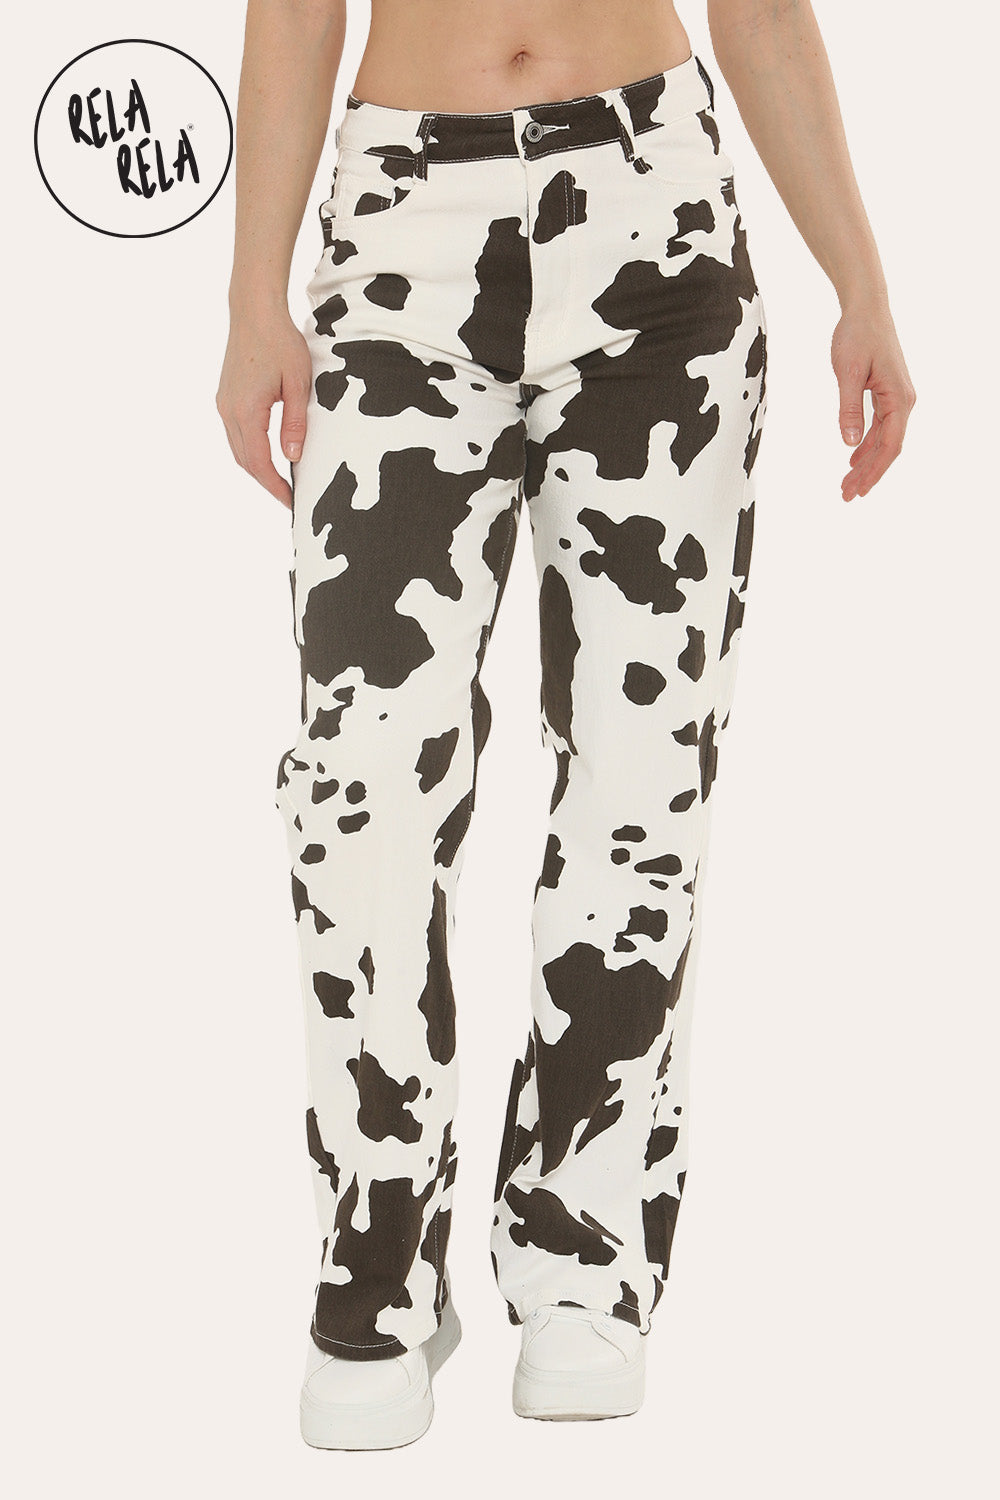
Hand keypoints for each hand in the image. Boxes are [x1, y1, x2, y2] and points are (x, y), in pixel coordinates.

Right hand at [216, 306, 312, 509]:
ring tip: (280, 481)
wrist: (254, 312)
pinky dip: (250, 450)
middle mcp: (229, 410)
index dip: (274, 486)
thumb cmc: (280, 342)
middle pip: (244, 461)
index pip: (258, 462)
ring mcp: (224, 404)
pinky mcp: (225, 397)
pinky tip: (267, 454)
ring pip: (237, 449)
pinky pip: (235, 434)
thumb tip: (292, 457)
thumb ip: (295, 422)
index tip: (291, 501)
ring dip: (257, 468)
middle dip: (266, 482)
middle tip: (289, 497)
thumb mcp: (298, 383)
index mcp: (246, 410)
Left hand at [832, 295, 915, 501]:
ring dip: (865, 463)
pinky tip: (853, 458)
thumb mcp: (847, 373)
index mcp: (898, 398)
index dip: (873, 472)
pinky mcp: (886, 393)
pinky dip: (866, 445)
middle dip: (868, 474)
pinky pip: (879, 427)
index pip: (889, 446)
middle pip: (887, 448)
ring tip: (847, 483)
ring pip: (882, 440)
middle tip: (847, 495)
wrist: (866, 308)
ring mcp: (896, 397)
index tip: (857, 490)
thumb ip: (848, 409)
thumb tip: (849, 444)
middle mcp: (903, 401)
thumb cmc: (857, 335)